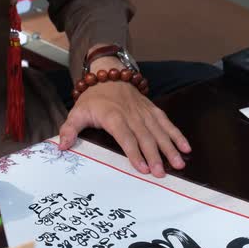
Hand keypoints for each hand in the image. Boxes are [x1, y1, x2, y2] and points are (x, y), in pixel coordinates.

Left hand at [58, 56, 190, 177]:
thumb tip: (62, 147)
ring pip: (159, 131)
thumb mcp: (77, 112)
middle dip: (155, 156)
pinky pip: (167, 122)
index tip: (142, 168)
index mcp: (113, 116)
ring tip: (178, 164)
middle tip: (161, 173)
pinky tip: (186, 147)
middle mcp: (132, 114)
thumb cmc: (92, 99)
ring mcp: (144, 112)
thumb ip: (69, 129)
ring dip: (170, 148)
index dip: (134, 152)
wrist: (108, 74)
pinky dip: (177, 134)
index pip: (125, 136)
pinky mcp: (152, 110)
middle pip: (145, 137)